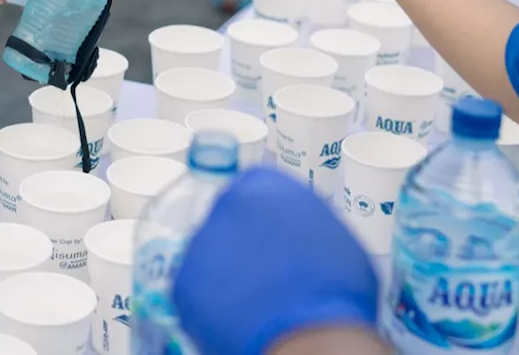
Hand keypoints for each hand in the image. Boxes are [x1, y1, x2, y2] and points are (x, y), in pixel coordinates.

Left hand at [173, 168, 379, 354]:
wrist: (310, 332)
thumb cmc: (336, 288)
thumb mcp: (329, 233)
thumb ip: (302, 220)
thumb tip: (295, 232)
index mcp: (264, 186)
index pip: (252, 190)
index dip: (261, 220)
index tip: (268, 240)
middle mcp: (225, 203)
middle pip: (226, 222)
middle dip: (239, 246)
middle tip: (260, 274)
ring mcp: (199, 241)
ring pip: (209, 255)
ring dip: (225, 274)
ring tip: (251, 301)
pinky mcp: (182, 281)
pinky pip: (195, 290)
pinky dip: (211, 304)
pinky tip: (235, 317)